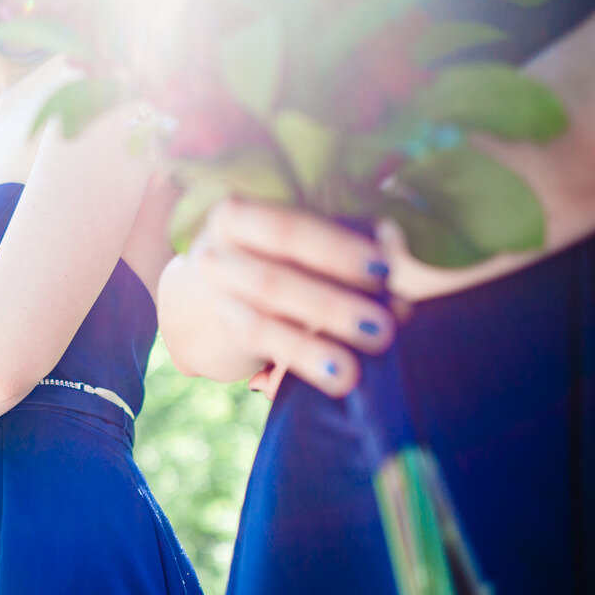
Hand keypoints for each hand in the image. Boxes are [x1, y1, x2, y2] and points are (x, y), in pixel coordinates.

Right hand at [184, 199, 401, 397]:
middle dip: (332, 303)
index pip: (287, 230)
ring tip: (373, 346)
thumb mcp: (290, 247)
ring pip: (266, 319)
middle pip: (274, 280)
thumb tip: (397, 293)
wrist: (198, 305)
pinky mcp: (224, 335)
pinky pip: (265, 346)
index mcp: (238, 217)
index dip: (335, 249)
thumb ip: (339, 258)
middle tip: (386, 324)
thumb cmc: (268, 262)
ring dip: (320, 338)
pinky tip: (342, 376)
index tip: (384, 267)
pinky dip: (307, 359)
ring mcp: (216, 297)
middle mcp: (218, 255)